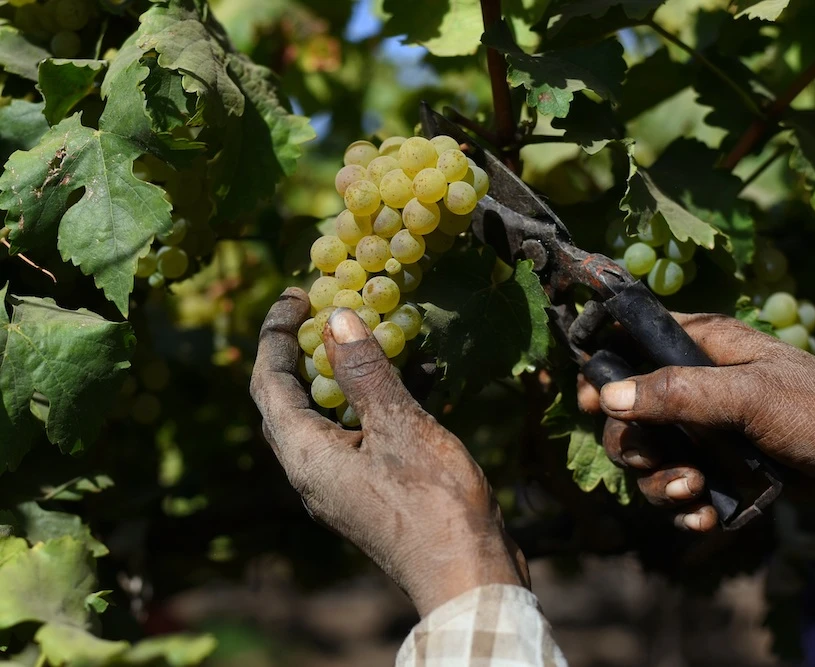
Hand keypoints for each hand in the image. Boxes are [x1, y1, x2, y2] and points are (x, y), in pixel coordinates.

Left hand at [251, 288, 526, 615]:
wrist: (469, 573)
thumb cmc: (432, 501)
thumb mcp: (400, 426)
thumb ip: (365, 372)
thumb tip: (335, 318)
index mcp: (306, 455)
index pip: (269, 383)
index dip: (276, 334)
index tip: (297, 293)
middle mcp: (313, 471)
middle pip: (294, 398)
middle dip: (308, 350)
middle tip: (330, 309)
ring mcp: (344, 483)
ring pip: (333, 415)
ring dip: (350, 373)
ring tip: (376, 332)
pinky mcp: (375, 490)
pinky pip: (364, 432)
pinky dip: (381, 401)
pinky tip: (421, 374)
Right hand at [579, 312, 814, 556]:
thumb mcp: (751, 397)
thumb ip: (678, 393)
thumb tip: (607, 396)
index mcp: (703, 344)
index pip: (631, 341)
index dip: (604, 370)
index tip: (595, 406)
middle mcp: (697, 382)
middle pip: (628, 411)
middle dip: (636, 445)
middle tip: (659, 464)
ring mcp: (707, 428)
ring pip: (650, 456)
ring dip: (660, 483)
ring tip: (693, 494)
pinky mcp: (720, 467)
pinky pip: (677, 487)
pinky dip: (683, 505)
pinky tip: (706, 516)